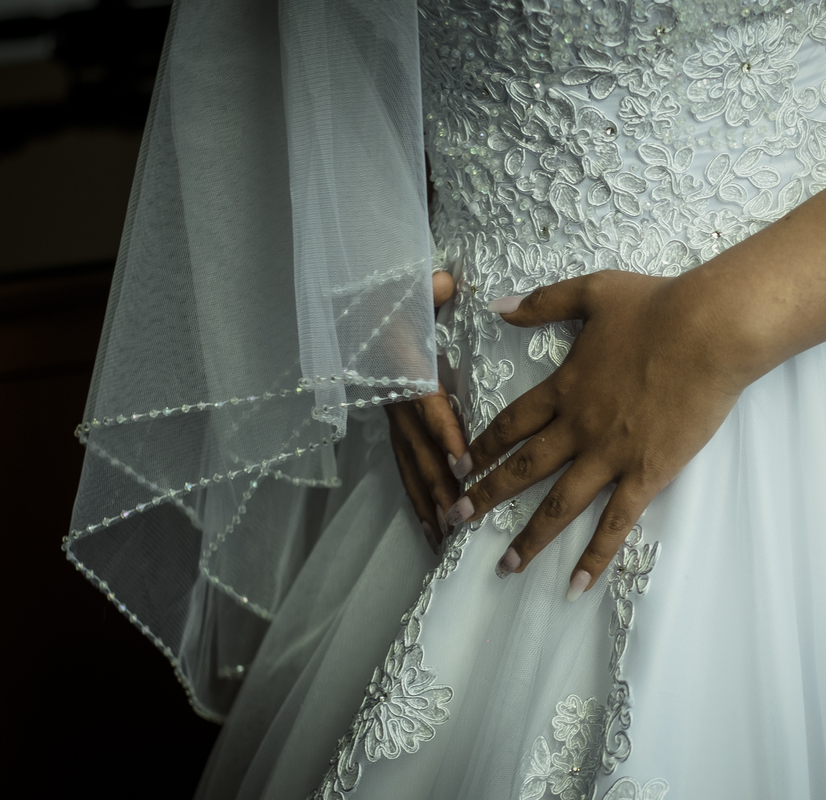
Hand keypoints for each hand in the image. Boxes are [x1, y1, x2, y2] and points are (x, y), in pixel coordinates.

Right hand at [385, 271, 467, 552]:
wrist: (362, 307)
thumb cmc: (395, 300)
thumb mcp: (411, 289)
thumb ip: (429, 288)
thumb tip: (442, 281)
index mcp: (404, 369)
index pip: (426, 405)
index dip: (443, 434)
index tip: (464, 463)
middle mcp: (395, 401)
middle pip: (419, 449)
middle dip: (440, 485)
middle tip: (462, 517)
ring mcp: (392, 419)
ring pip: (410, 467)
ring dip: (428, 502)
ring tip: (445, 536)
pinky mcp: (393, 429)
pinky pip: (404, 470)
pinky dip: (416, 501)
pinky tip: (431, 529)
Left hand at [443, 269, 765, 598]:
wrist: (710, 330)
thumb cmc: (657, 306)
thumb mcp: (592, 291)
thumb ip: (542, 302)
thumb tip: (497, 305)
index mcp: (564, 387)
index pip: (511, 424)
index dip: (482, 447)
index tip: (458, 466)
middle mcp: (578, 427)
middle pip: (522, 468)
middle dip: (485, 496)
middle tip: (454, 520)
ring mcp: (610, 454)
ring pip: (559, 504)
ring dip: (529, 537)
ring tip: (504, 565)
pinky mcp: (647, 473)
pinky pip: (616, 522)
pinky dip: (595, 555)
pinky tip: (577, 584)